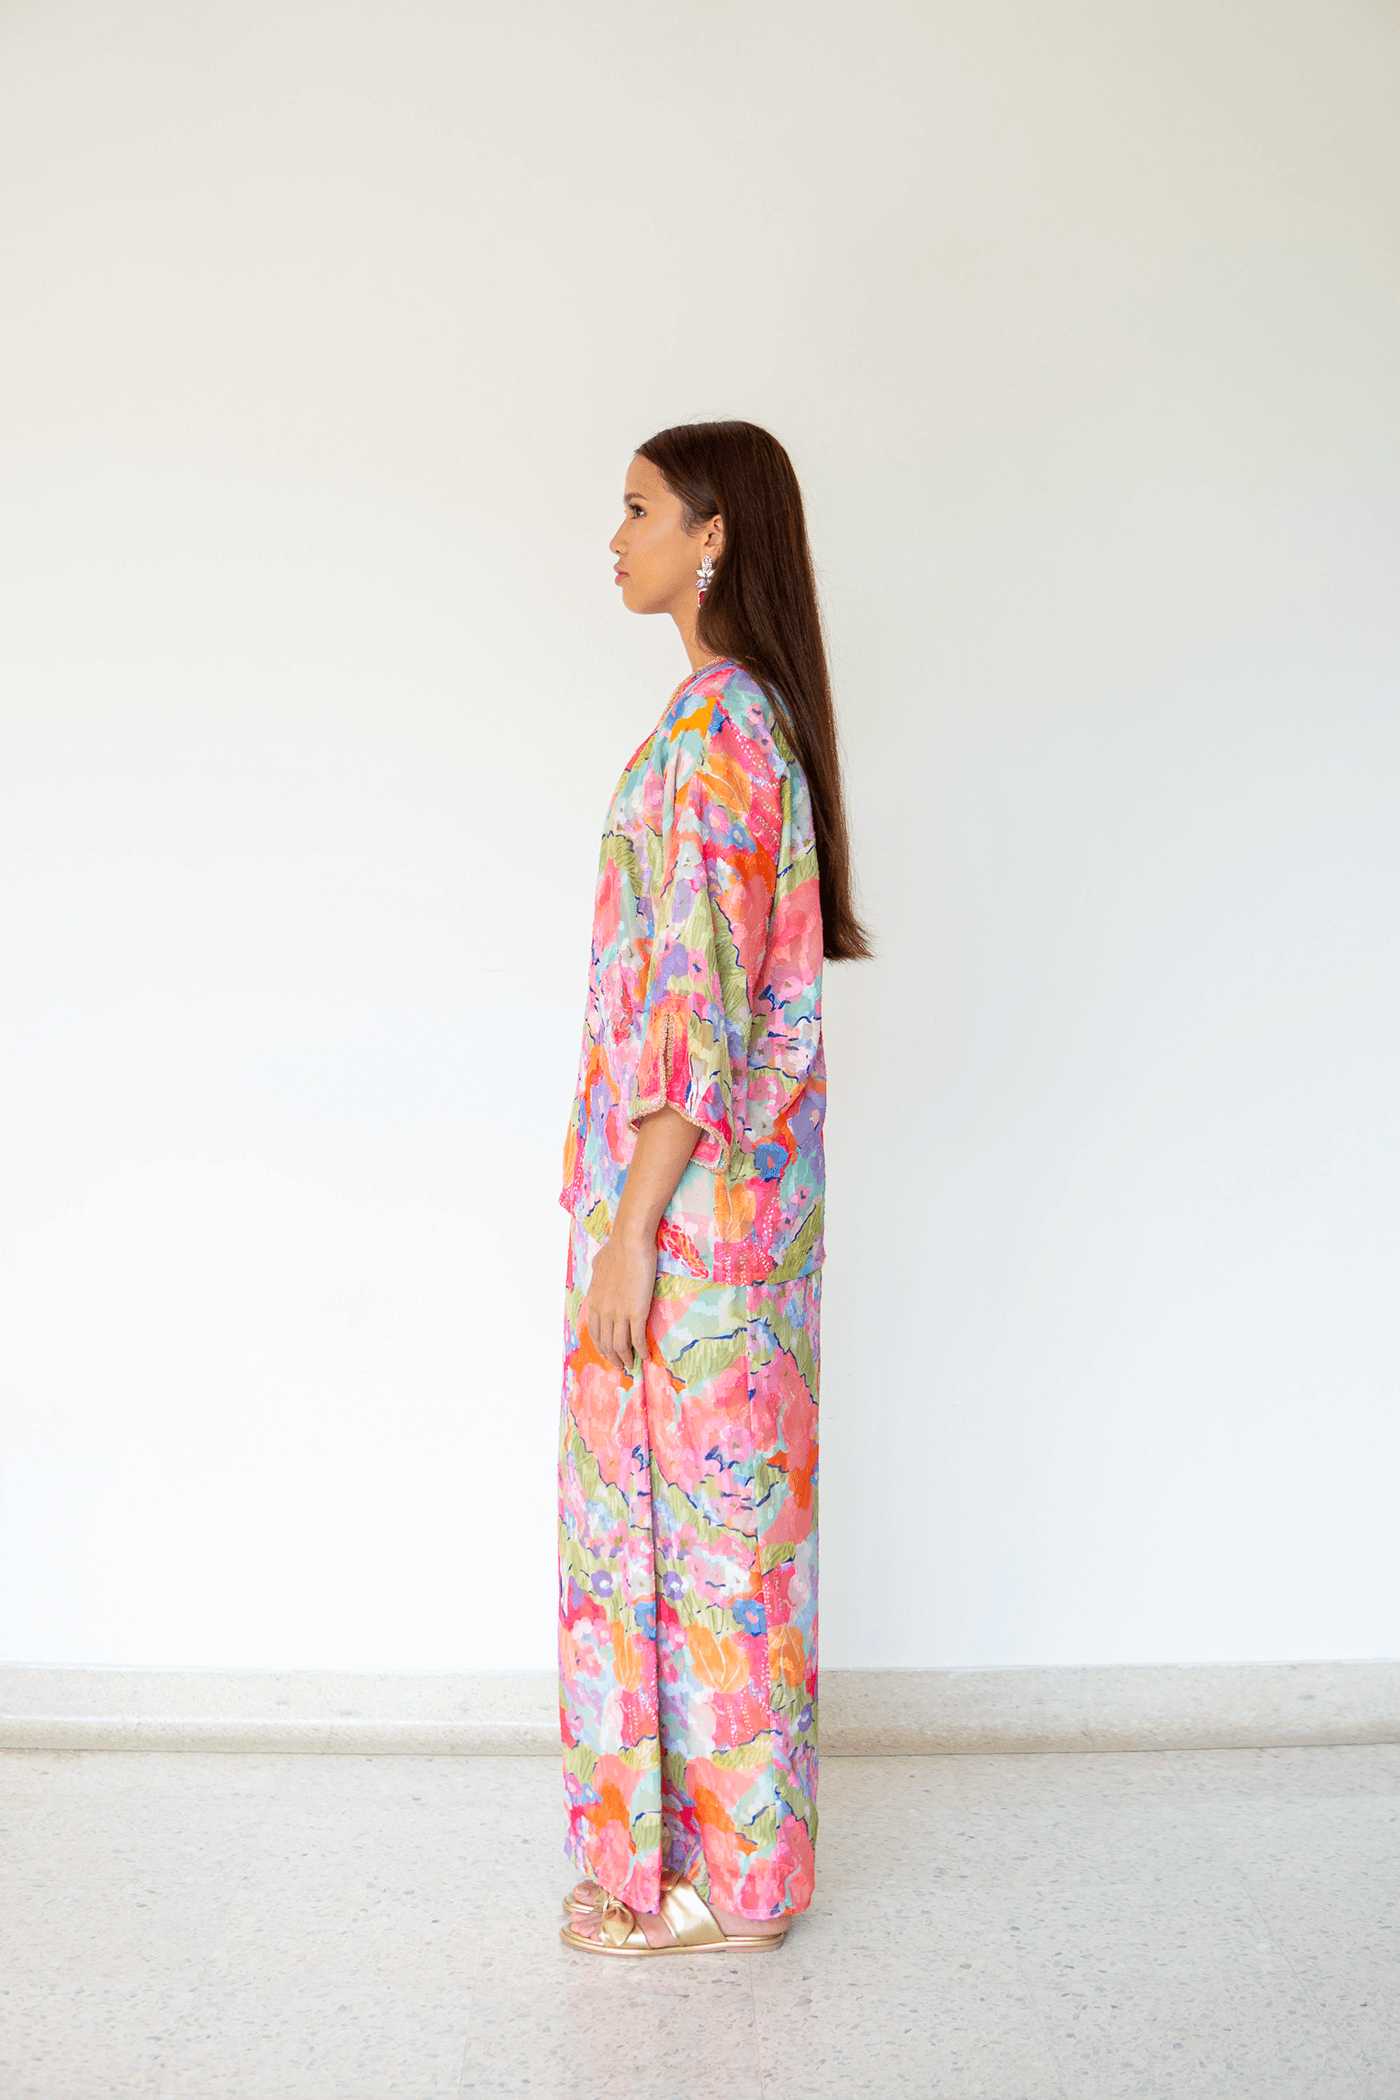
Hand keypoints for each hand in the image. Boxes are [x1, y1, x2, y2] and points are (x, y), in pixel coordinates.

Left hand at [584, 1228, 656, 1373]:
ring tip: (631, 1365)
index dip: (600, 1346)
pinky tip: (646, 1356)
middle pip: (605, 1343)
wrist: (629, 1243)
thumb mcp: (598, 1262)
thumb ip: (597, 1271)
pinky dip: (641, 1350)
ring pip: (619, 1345)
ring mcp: (619, 1313)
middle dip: (612, 1357)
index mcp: (594, 1301)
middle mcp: (603, 1311)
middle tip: (619, 1365)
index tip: (606, 1353)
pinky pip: (637, 1338)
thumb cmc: (616, 1249)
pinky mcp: (636, 1312)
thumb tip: (597, 1267)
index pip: (594, 1332)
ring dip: (625, 1358)